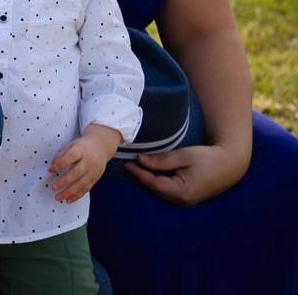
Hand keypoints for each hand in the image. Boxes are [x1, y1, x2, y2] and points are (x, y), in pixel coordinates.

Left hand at [48, 124, 120, 203]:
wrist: (100, 147)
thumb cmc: (82, 147)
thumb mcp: (71, 146)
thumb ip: (61, 155)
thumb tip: (52, 167)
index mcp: (81, 150)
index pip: (71, 156)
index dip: (61, 163)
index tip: (50, 169)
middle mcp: (89, 161)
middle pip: (76, 172)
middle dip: (64, 181)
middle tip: (53, 188)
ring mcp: (93, 171)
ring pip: (81, 184)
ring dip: (69, 192)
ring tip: (58, 197)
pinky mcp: (95, 179)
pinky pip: (86, 189)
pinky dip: (76, 196)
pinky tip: (68, 200)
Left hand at [124, 142, 248, 205]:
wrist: (230, 165)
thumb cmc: (208, 158)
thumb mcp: (184, 155)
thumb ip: (162, 160)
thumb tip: (141, 160)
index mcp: (181, 191)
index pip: (152, 183)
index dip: (138, 173)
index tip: (127, 163)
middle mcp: (182, 201)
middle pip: (155, 189)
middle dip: (141, 178)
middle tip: (128, 164)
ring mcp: (186, 202)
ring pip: (161, 192)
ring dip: (149, 181)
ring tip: (136, 168)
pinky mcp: (189, 198)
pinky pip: (169, 191)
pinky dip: (159, 183)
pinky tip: (152, 174)